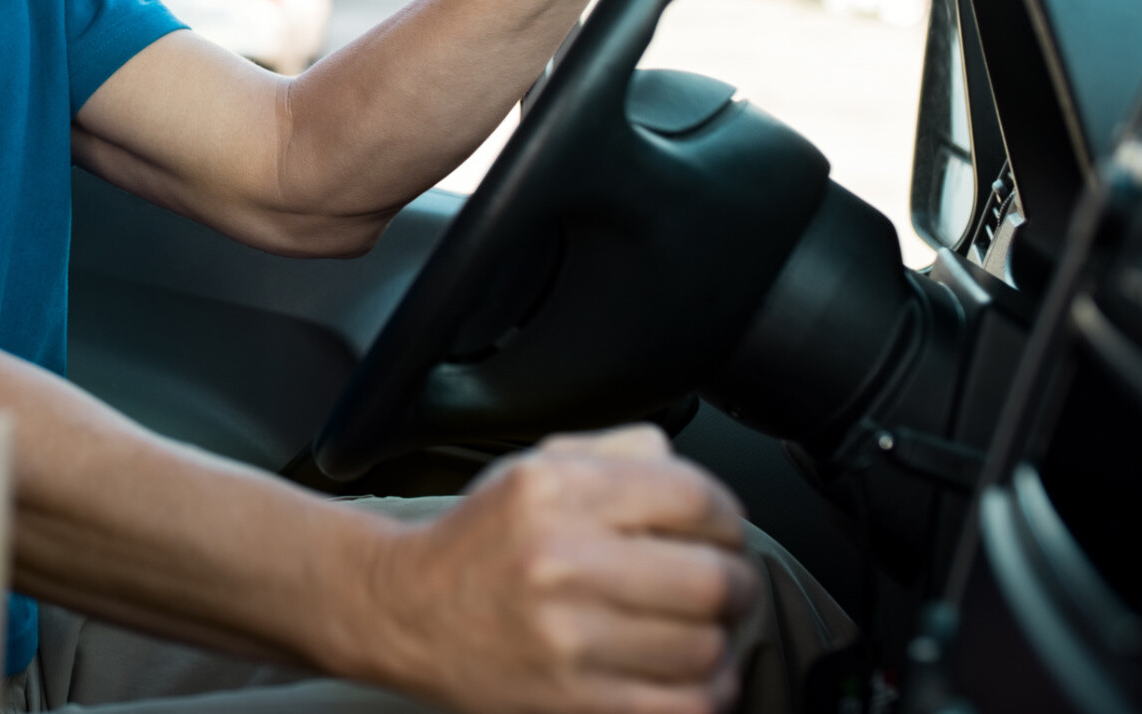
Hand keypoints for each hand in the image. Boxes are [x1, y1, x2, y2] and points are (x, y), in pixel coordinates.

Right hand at [346, 426, 760, 713]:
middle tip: (727, 584)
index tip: (725, 530)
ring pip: (705, 646)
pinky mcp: (572, 700)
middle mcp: (559, 559)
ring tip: (701, 628)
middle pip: (711, 577)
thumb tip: (683, 466)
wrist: (405, 610)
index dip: (728, 516)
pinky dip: (707, 690)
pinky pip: (683, 704)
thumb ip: (613, 452)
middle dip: (737, 582)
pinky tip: (689, 672)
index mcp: (553, 490)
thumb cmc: (477, 541)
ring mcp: (566, 637)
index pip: (692, 496)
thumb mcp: (531, 468)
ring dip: (720, 639)